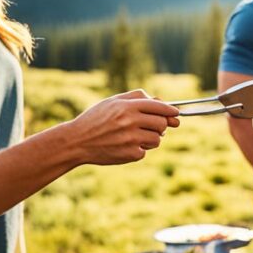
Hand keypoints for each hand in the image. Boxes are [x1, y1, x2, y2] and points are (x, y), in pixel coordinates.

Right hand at [65, 89, 179, 165]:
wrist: (77, 141)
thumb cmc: (96, 119)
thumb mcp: (113, 102)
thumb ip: (137, 98)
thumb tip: (161, 100)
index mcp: (127, 106)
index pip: (159, 107)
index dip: (170, 111)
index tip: (176, 114)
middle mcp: (130, 121)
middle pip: (162, 123)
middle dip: (161, 125)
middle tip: (153, 127)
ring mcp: (131, 139)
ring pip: (157, 139)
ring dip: (151, 138)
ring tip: (135, 136)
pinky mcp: (130, 154)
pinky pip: (145, 151)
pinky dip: (139, 149)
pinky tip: (124, 146)